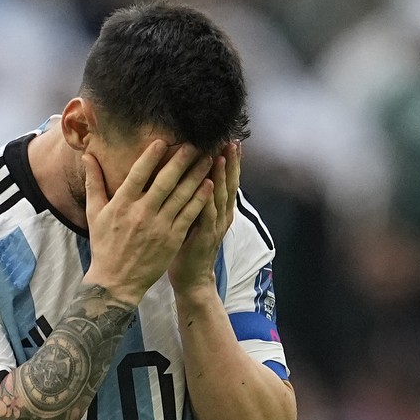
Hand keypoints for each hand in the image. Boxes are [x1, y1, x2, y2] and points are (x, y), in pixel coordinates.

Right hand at [83, 140, 214, 305]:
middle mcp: (141, 213)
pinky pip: (189, 214)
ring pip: (182, 195)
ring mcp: (159, 226)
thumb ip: (94, 182)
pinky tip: (209, 184)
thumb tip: (88, 155)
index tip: (164, 140)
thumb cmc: (104, 246)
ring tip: (208, 158)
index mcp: (121, 204)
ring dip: (196, 174)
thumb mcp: (94, 213)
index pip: (139, 173)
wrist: (116, 282)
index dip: (152, 155)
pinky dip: (200, 198)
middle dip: (182, 160)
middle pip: (165, 180)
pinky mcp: (172, 239)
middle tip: (195, 143)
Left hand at [169, 142, 239, 293]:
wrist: (192, 279)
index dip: (230, 161)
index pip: (226, 180)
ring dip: (222, 175)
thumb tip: (187, 175)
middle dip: (231, 162)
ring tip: (222, 154)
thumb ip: (195, 198)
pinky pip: (208, 215)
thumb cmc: (188, 248)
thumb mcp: (193, 218)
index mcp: (219, 210)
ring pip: (221, 196)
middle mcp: (221, 215)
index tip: (229, 140)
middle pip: (228, 183)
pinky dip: (209, 200)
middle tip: (231, 140)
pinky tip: (210, 185)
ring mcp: (215, 226)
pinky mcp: (205, 237)